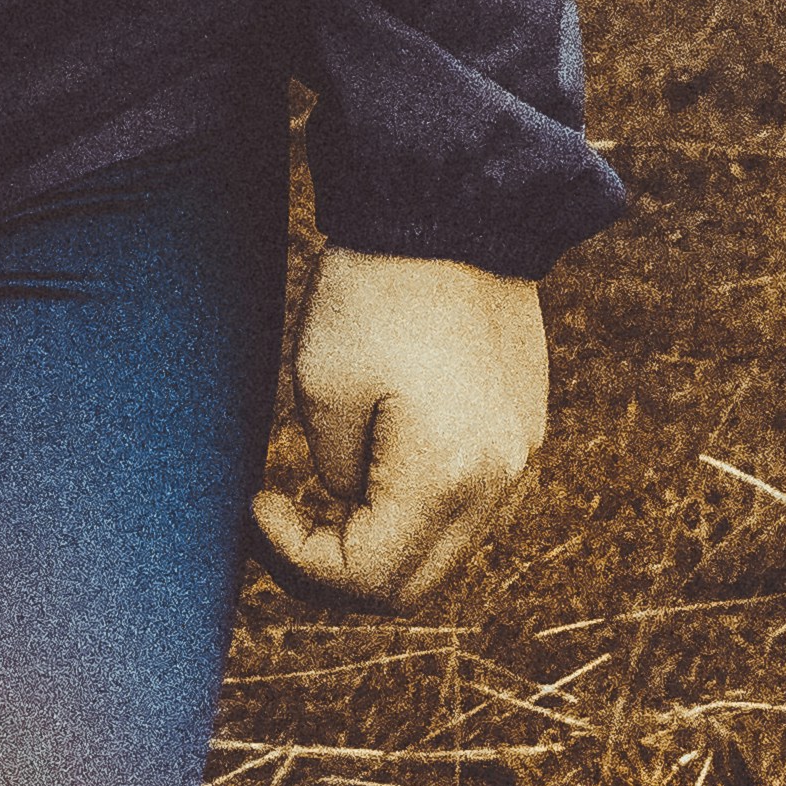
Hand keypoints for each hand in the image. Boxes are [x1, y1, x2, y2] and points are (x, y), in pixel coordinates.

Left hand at [248, 249, 547, 608]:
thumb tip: (348, 498)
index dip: (299, 559)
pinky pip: (475, 506)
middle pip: (414, 585)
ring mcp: (522, 456)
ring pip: (448, 550)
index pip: (368, 578)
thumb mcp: (322, 383)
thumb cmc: (374, 287)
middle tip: (285, 524)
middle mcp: (500, 481)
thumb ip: (335, 470)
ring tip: (328, 495)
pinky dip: (423, 509)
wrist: (452, 201)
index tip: (259, 501)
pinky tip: (380, 467)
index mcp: (446, 476)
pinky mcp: (526, 427)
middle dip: (339, 571)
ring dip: (384, 543)